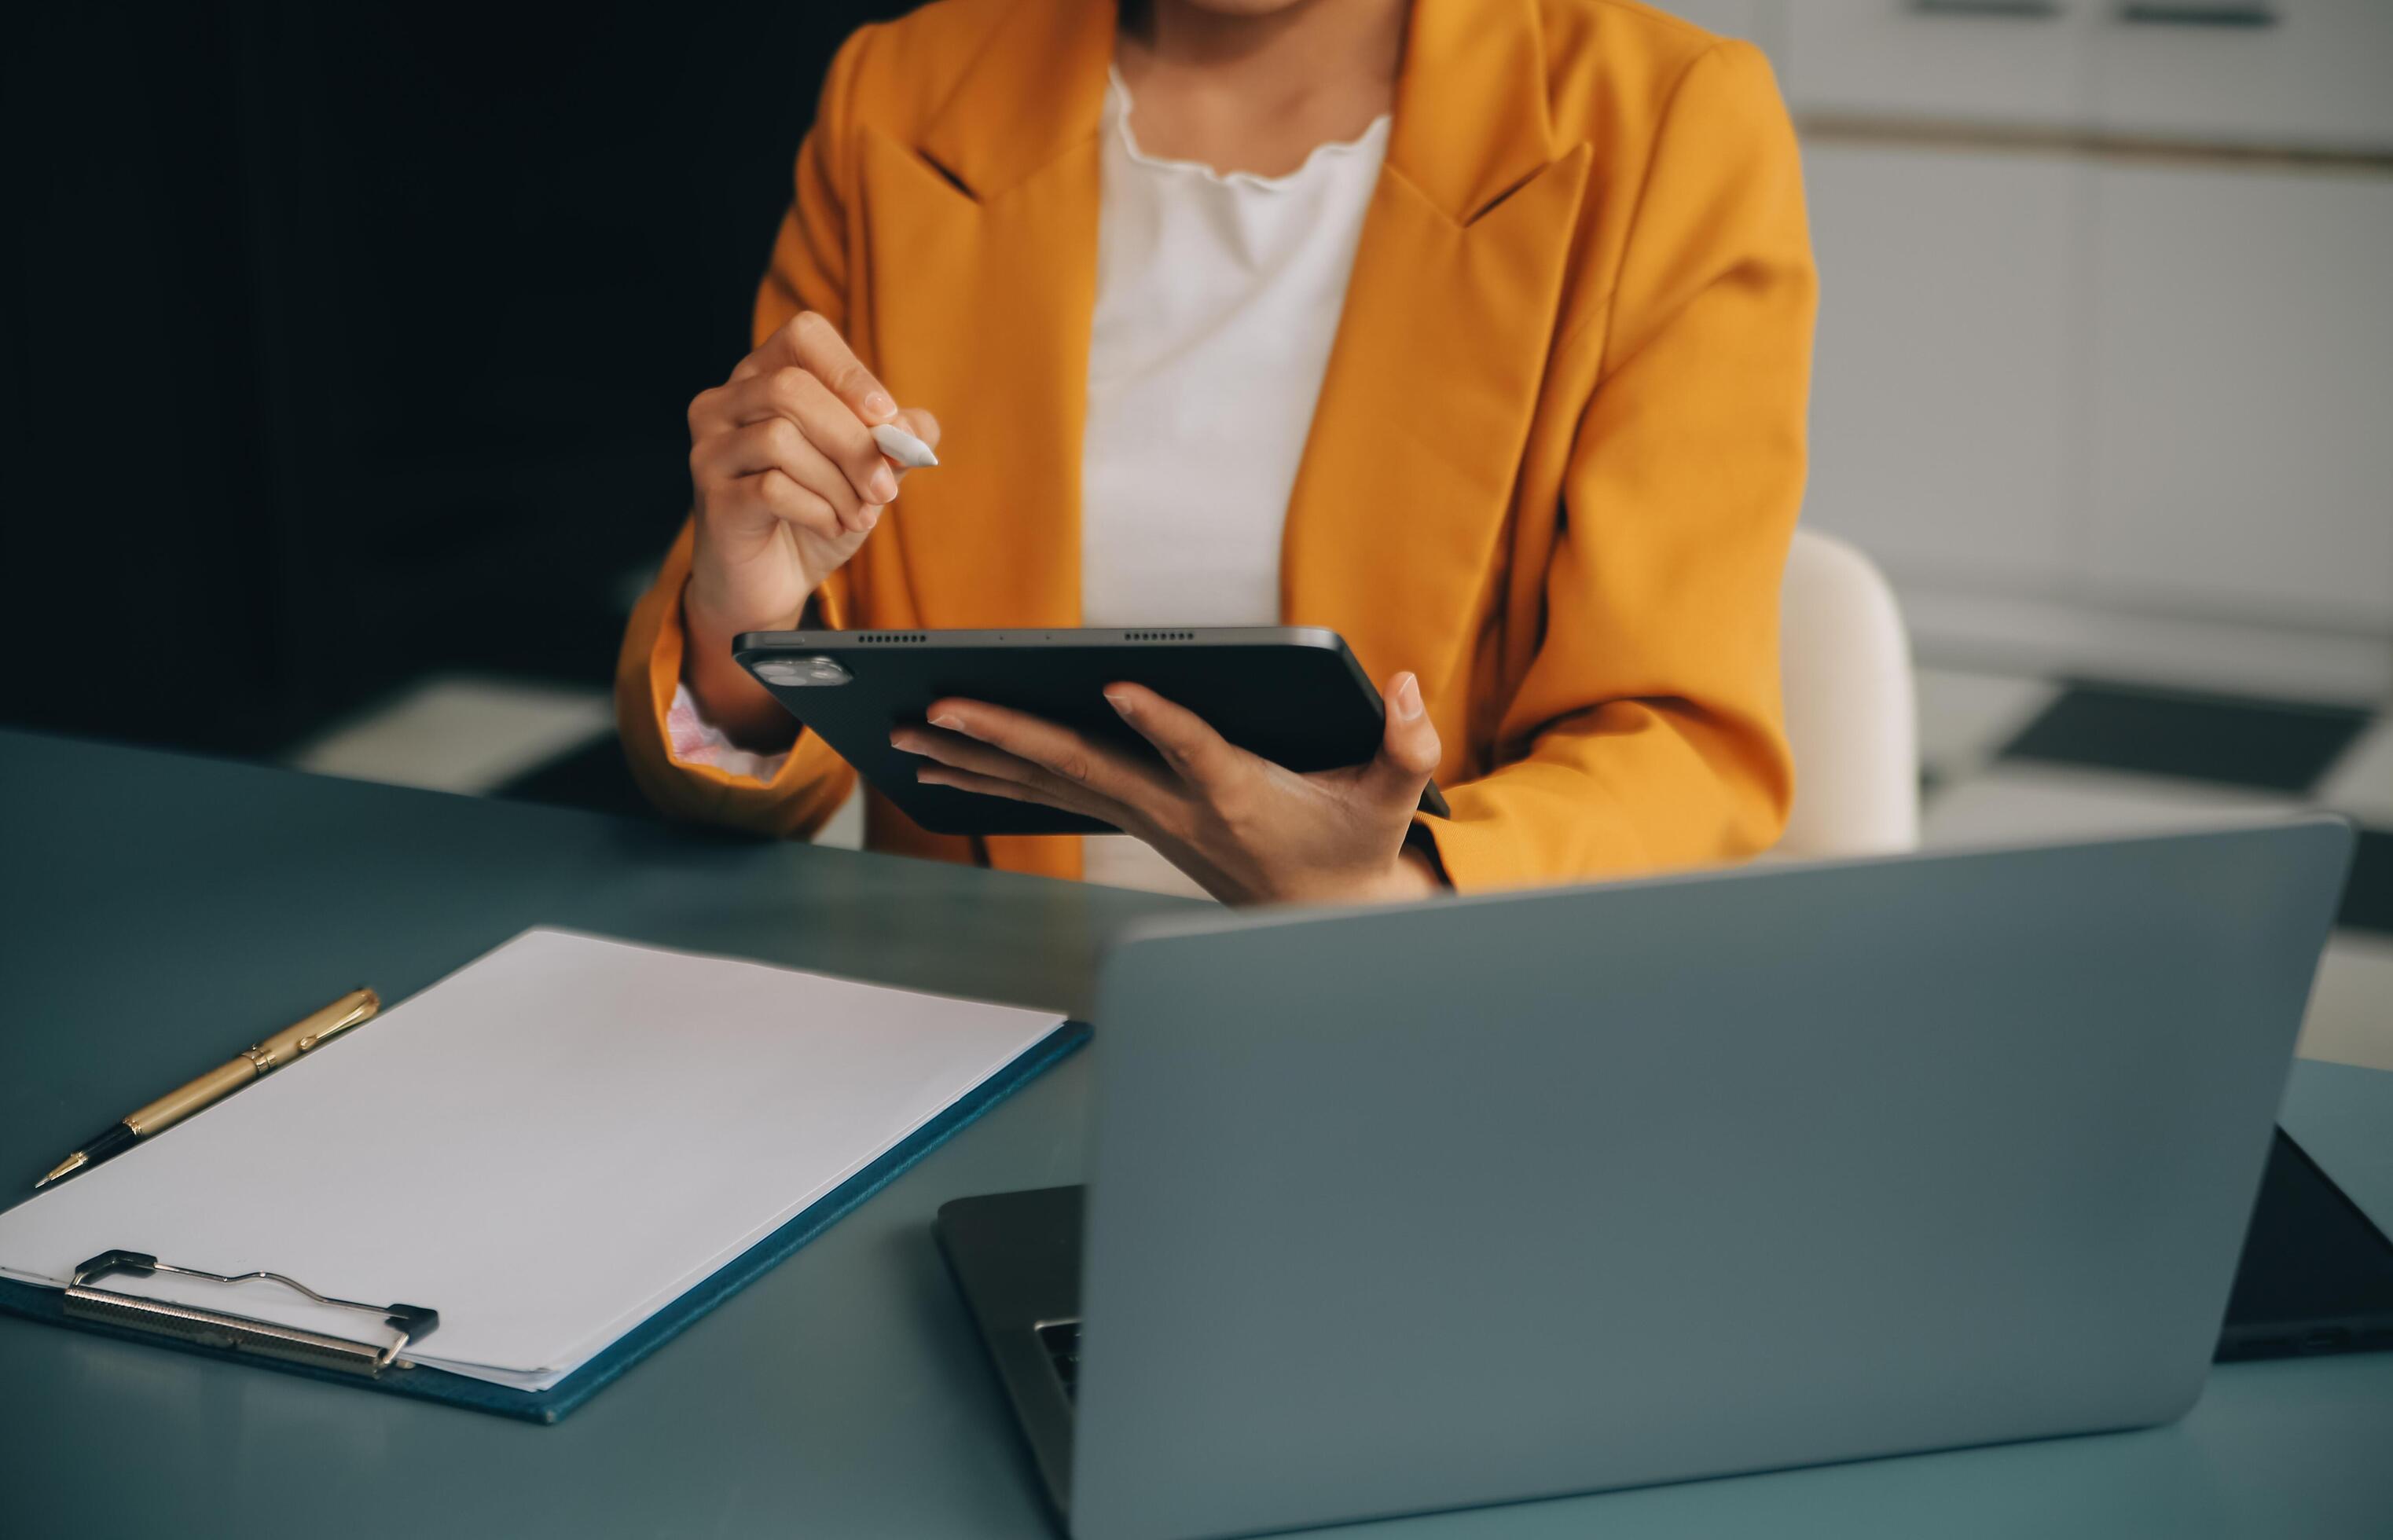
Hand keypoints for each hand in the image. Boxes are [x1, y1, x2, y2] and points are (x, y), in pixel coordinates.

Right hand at [679, 312, 939, 742]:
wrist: (773, 582)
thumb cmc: (816, 513)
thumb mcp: (866, 471)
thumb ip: (895, 442)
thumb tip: (916, 429)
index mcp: (764, 378)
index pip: (804, 335)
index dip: (850, 371)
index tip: (888, 417)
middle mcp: (725, 403)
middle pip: (791, 389)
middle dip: (853, 440)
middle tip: (885, 488)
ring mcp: (711, 449)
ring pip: (780, 437)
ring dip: (837, 482)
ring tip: (858, 514)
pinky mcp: (713, 497)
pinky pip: (771, 487)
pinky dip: (817, 509)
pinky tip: (830, 526)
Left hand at [891, 672, 1448, 904]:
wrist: (1319, 918)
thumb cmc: (1352, 847)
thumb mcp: (1392, 801)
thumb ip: (1406, 746)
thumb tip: (1407, 686)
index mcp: (1236, 797)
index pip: (1197, 752)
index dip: (1163, 722)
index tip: (1124, 683)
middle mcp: (1175, 810)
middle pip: (1083, 766)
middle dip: (1008, 735)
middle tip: (939, 708)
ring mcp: (1144, 815)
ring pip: (1049, 779)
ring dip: (977, 754)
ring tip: (907, 729)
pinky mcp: (1131, 815)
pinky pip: (1048, 790)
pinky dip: (993, 771)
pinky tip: (941, 758)